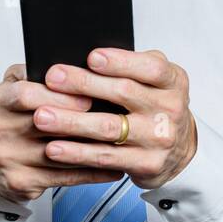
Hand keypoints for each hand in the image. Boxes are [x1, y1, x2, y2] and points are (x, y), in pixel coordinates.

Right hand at [0, 63, 117, 202]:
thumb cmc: (19, 118)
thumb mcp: (19, 88)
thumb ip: (38, 74)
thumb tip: (78, 68)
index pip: (26, 93)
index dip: (60, 96)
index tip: (88, 97)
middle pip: (43, 123)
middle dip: (80, 121)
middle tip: (110, 120)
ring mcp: (6, 157)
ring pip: (58, 153)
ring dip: (93, 148)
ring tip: (122, 142)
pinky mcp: (19, 181)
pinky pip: (63, 177)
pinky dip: (92, 172)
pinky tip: (114, 168)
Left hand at [31, 47, 197, 190]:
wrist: (179, 151)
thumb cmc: (156, 108)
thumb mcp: (156, 82)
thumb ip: (132, 68)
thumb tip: (84, 57)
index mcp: (173, 82)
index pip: (151, 67)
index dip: (121, 62)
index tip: (91, 57)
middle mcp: (170, 109)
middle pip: (124, 93)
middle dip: (84, 84)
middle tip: (52, 78)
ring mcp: (159, 138)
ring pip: (109, 127)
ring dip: (71, 122)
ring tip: (42, 116)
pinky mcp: (146, 164)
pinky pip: (105, 157)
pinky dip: (76, 153)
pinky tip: (54, 148)